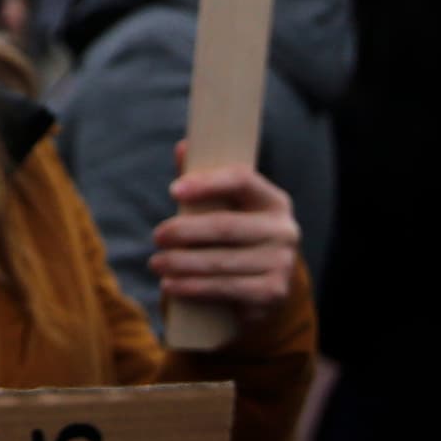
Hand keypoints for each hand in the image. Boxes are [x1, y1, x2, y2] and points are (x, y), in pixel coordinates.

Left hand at [152, 151, 299, 320]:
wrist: (264, 286)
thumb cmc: (235, 236)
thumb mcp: (225, 208)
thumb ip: (204, 180)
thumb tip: (183, 148)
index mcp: (273, 200)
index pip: (241, 180)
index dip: (207, 183)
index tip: (173, 190)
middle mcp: (284, 230)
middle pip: (225, 226)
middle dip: (184, 231)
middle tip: (157, 236)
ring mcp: (282, 263)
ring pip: (221, 262)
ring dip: (182, 264)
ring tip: (156, 263)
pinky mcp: (273, 293)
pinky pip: (225, 289)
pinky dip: (193, 288)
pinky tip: (170, 286)